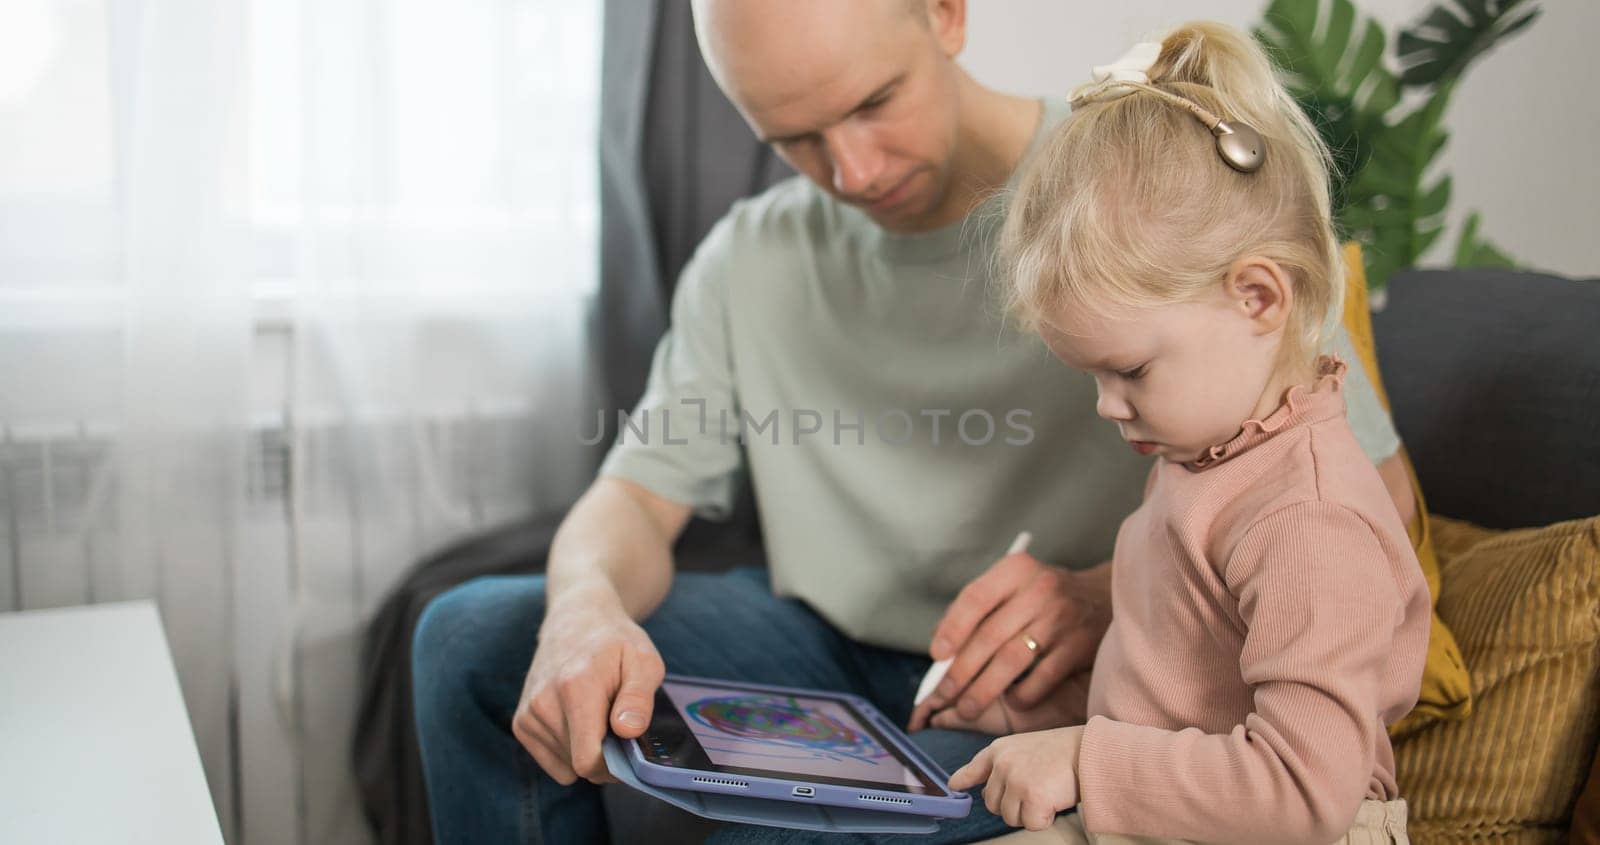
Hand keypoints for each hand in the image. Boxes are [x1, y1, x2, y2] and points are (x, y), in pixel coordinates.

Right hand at [511, 583, 664, 785]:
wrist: (575, 620)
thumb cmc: (616, 643)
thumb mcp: (644, 662)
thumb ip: (639, 699)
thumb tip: (627, 731)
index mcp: (576, 687)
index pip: (587, 759)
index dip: (614, 767)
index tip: (629, 750)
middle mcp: (543, 703)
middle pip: (579, 765)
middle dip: (604, 757)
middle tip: (617, 725)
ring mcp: (528, 714)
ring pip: (566, 766)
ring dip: (585, 751)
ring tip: (595, 714)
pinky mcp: (521, 723)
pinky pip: (552, 762)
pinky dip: (569, 750)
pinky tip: (577, 720)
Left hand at [909, 556, 1109, 731]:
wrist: (1108, 595)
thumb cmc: (1045, 595)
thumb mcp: (1014, 585)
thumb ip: (977, 608)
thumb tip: (941, 645)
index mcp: (1016, 570)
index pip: (975, 598)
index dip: (952, 628)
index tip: (937, 655)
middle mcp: (1040, 589)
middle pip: (990, 635)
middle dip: (961, 671)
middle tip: (942, 695)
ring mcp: (1063, 617)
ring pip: (1012, 660)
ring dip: (984, 689)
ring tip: (965, 709)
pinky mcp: (1081, 644)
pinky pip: (1043, 677)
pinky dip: (1022, 695)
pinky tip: (1010, 703)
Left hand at [948, 726, 1085, 830]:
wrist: (1090, 750)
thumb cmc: (1064, 751)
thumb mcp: (1025, 748)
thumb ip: (1002, 766)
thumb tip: (982, 791)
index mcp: (999, 750)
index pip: (974, 767)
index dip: (963, 779)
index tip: (954, 785)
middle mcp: (1002, 764)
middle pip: (992, 804)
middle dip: (1013, 805)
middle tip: (1036, 790)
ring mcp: (1015, 780)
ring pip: (1009, 817)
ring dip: (1029, 813)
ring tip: (1047, 792)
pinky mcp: (1031, 797)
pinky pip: (1030, 825)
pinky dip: (1044, 819)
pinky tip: (1055, 801)